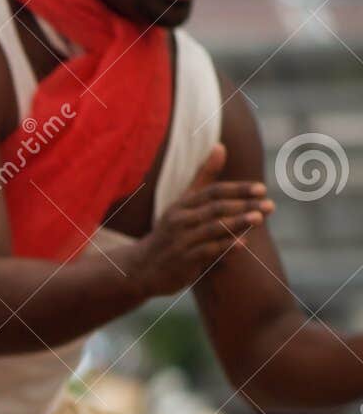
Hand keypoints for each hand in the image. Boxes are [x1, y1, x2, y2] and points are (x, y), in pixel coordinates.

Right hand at [127, 144, 272, 296]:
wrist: (142, 267)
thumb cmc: (170, 232)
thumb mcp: (183, 203)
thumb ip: (204, 177)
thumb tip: (221, 146)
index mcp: (182, 205)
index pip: (212, 192)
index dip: (237, 189)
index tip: (261, 189)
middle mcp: (180, 220)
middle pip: (215, 208)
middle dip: (244, 205)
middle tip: (270, 204)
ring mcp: (181, 240)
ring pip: (212, 228)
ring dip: (237, 223)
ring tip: (260, 218)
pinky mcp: (182, 260)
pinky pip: (206, 251)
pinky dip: (225, 246)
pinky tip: (243, 243)